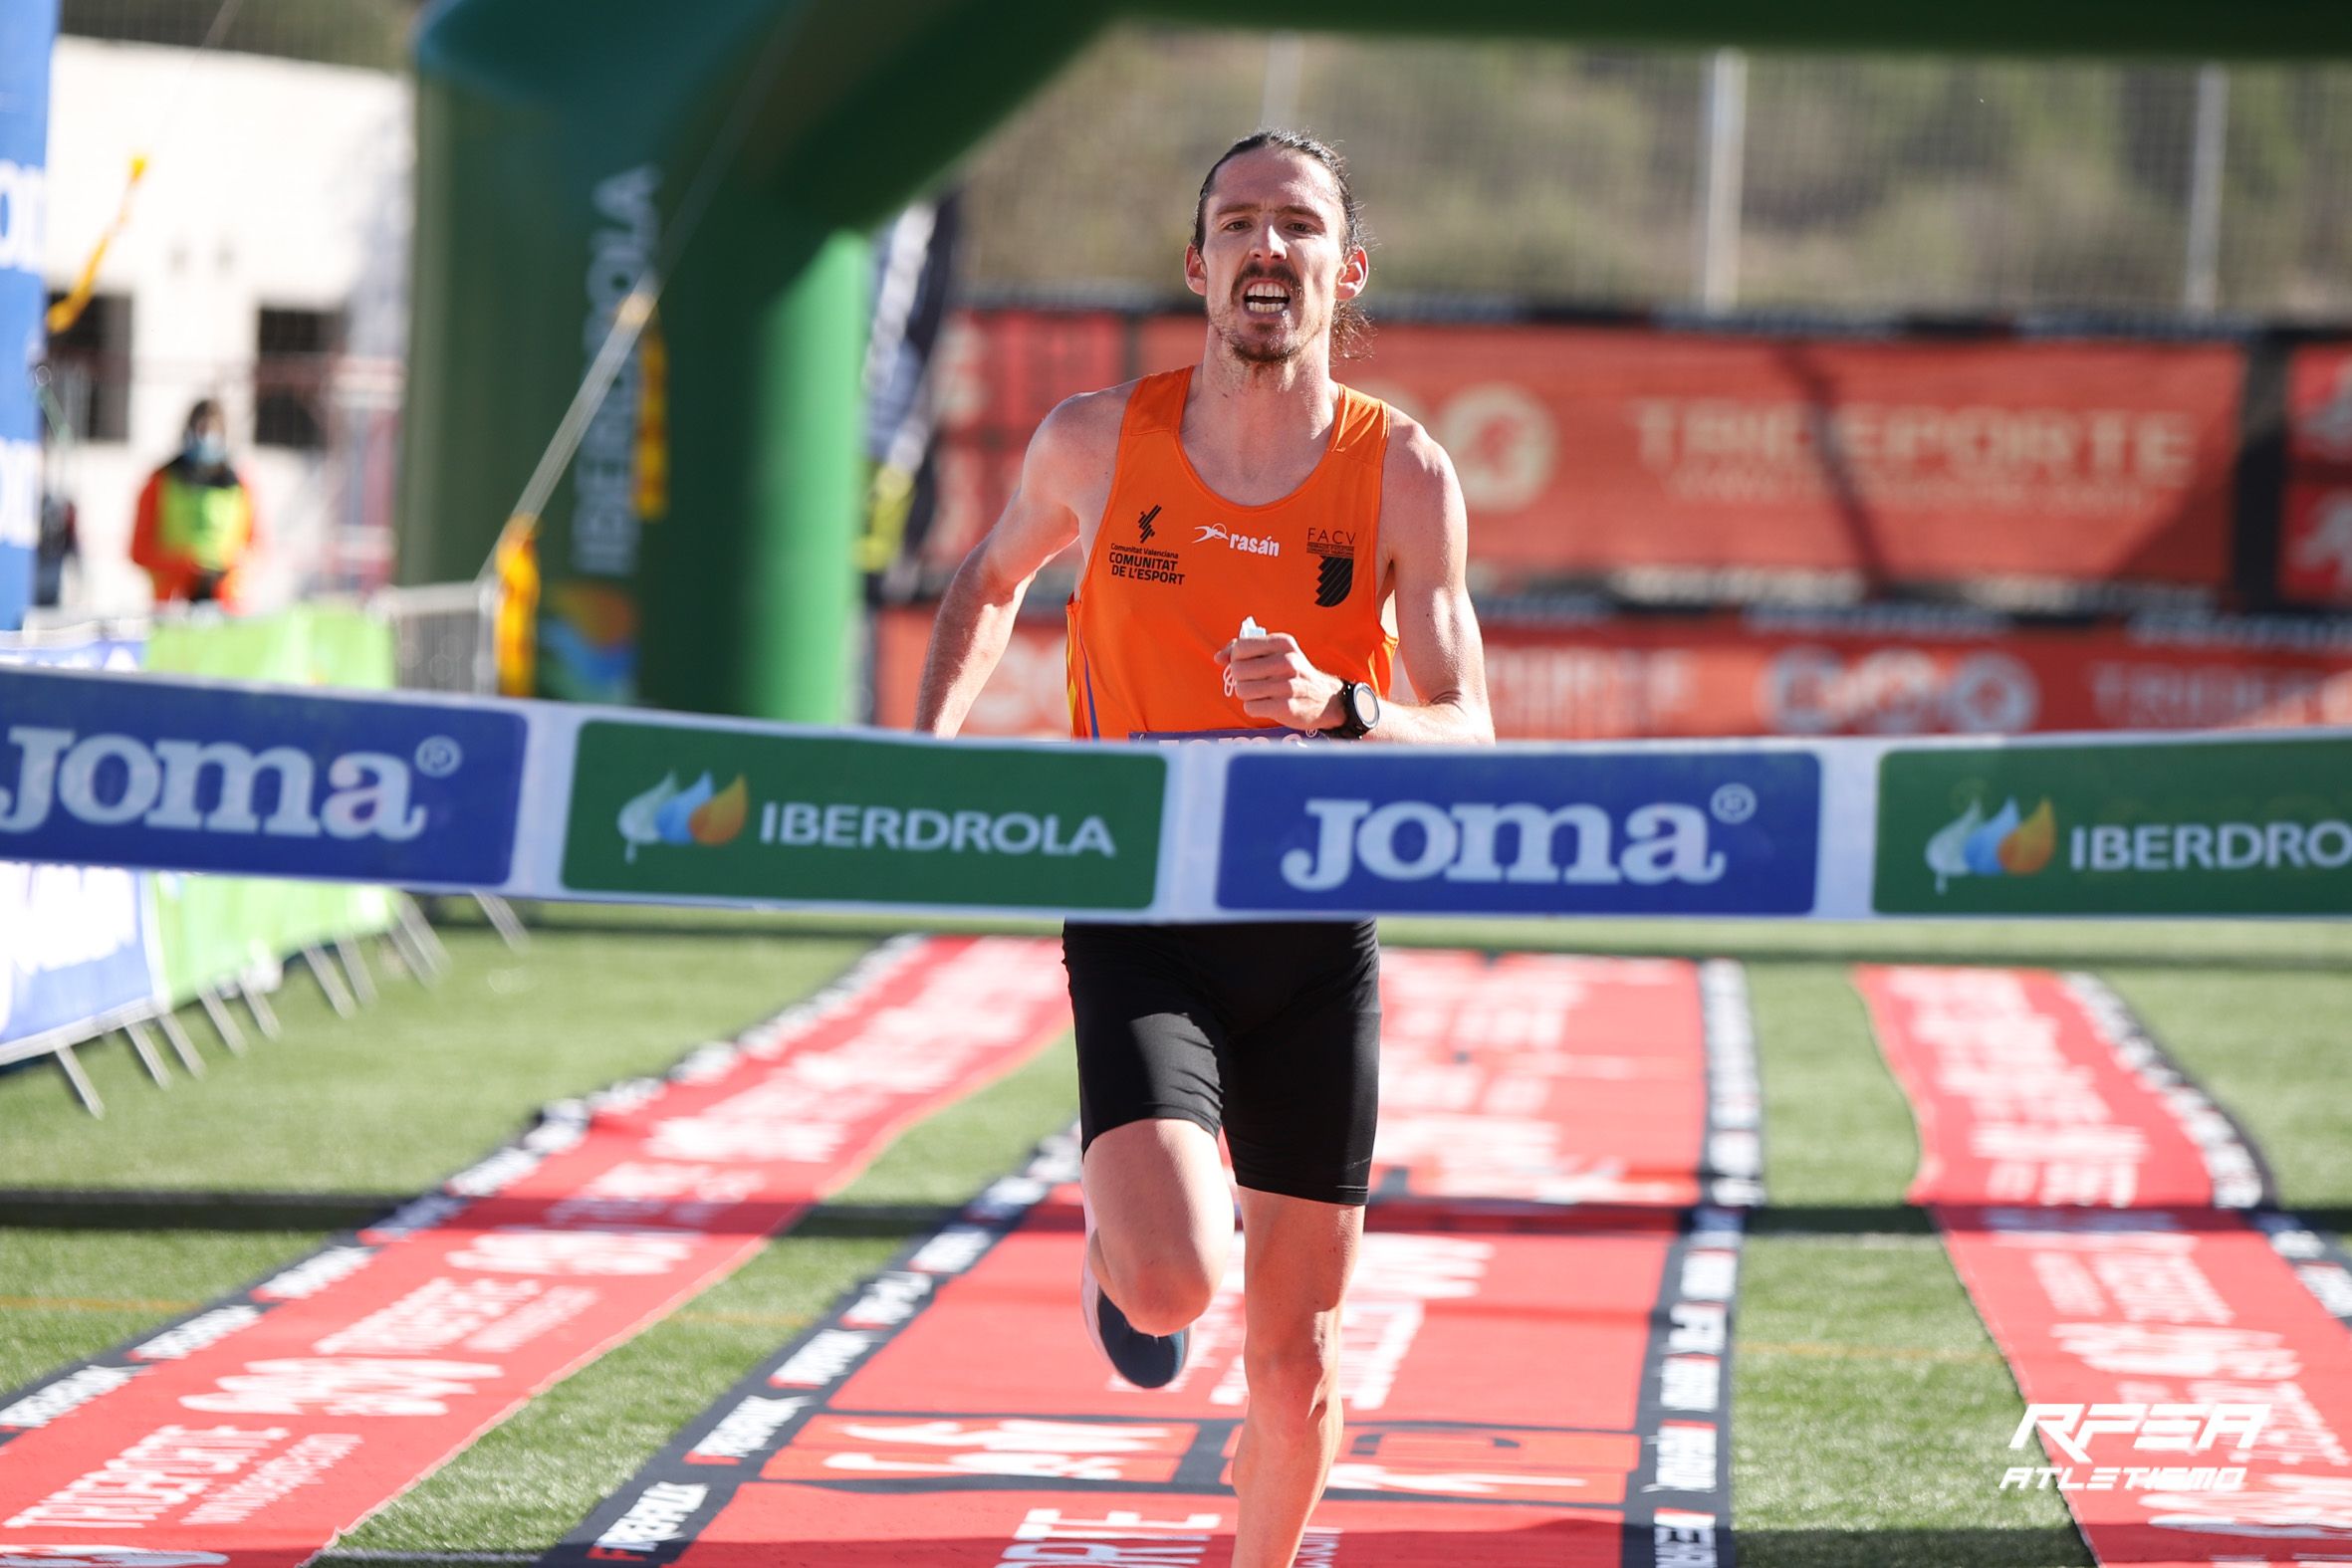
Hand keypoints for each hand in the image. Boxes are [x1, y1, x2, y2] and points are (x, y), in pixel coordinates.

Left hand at [1214, 630, 1343, 729]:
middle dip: (1241, 679)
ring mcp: (1288, 685)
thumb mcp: (1274, 652)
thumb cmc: (1291, 673)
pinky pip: (1251, 707)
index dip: (1237, 658)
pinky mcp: (1287, 707)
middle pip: (1238, 670)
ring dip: (1247, 695)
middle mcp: (1287, 661)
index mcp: (1282, 643)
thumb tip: (1219, 658)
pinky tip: (1267, 705)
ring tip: (1261, 694)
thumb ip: (1244, 650)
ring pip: (1242, 690)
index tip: (1246, 664)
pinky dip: (1254, 708)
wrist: (1324, 698)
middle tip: (1254, 682)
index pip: (1241, 647)